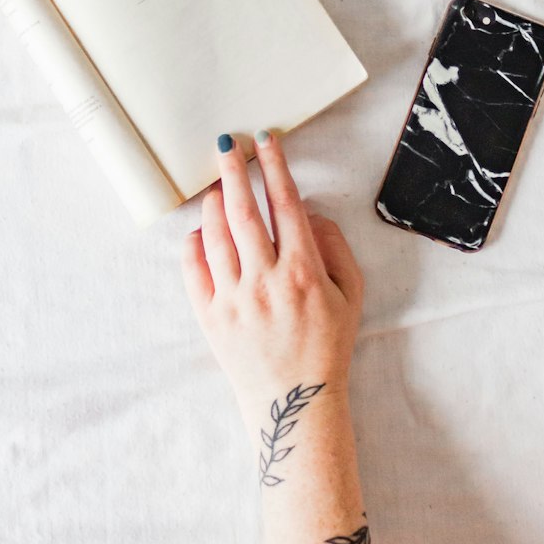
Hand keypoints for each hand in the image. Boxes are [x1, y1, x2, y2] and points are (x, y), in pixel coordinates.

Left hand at [181, 131, 363, 428]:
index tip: (265, 141)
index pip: (285, 203)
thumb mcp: (350, 295)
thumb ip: (335, 248)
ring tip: (216, 186)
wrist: (294, 402)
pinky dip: (194, 242)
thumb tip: (309, 212)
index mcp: (303, 271)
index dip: (274, 167)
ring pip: (215, 234)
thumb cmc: (327, 346)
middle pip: (244, 210)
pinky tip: (200, 230)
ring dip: (214, 202)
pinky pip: (193, 268)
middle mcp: (265, 280)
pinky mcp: (210, 317)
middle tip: (227, 145)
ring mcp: (233, 299)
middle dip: (234, 171)